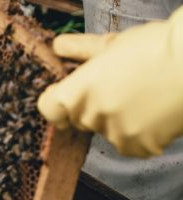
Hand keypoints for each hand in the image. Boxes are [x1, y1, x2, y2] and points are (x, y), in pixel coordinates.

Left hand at [37, 8, 182, 157]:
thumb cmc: (157, 48)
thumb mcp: (114, 45)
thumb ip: (82, 51)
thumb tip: (59, 45)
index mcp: (77, 92)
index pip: (50, 108)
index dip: (57, 101)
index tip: (68, 94)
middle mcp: (91, 117)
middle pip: (81, 119)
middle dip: (95, 107)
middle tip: (122, 90)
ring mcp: (114, 134)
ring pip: (108, 131)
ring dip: (121, 120)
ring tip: (146, 98)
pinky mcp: (138, 146)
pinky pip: (132, 144)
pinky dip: (142, 133)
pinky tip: (156, 114)